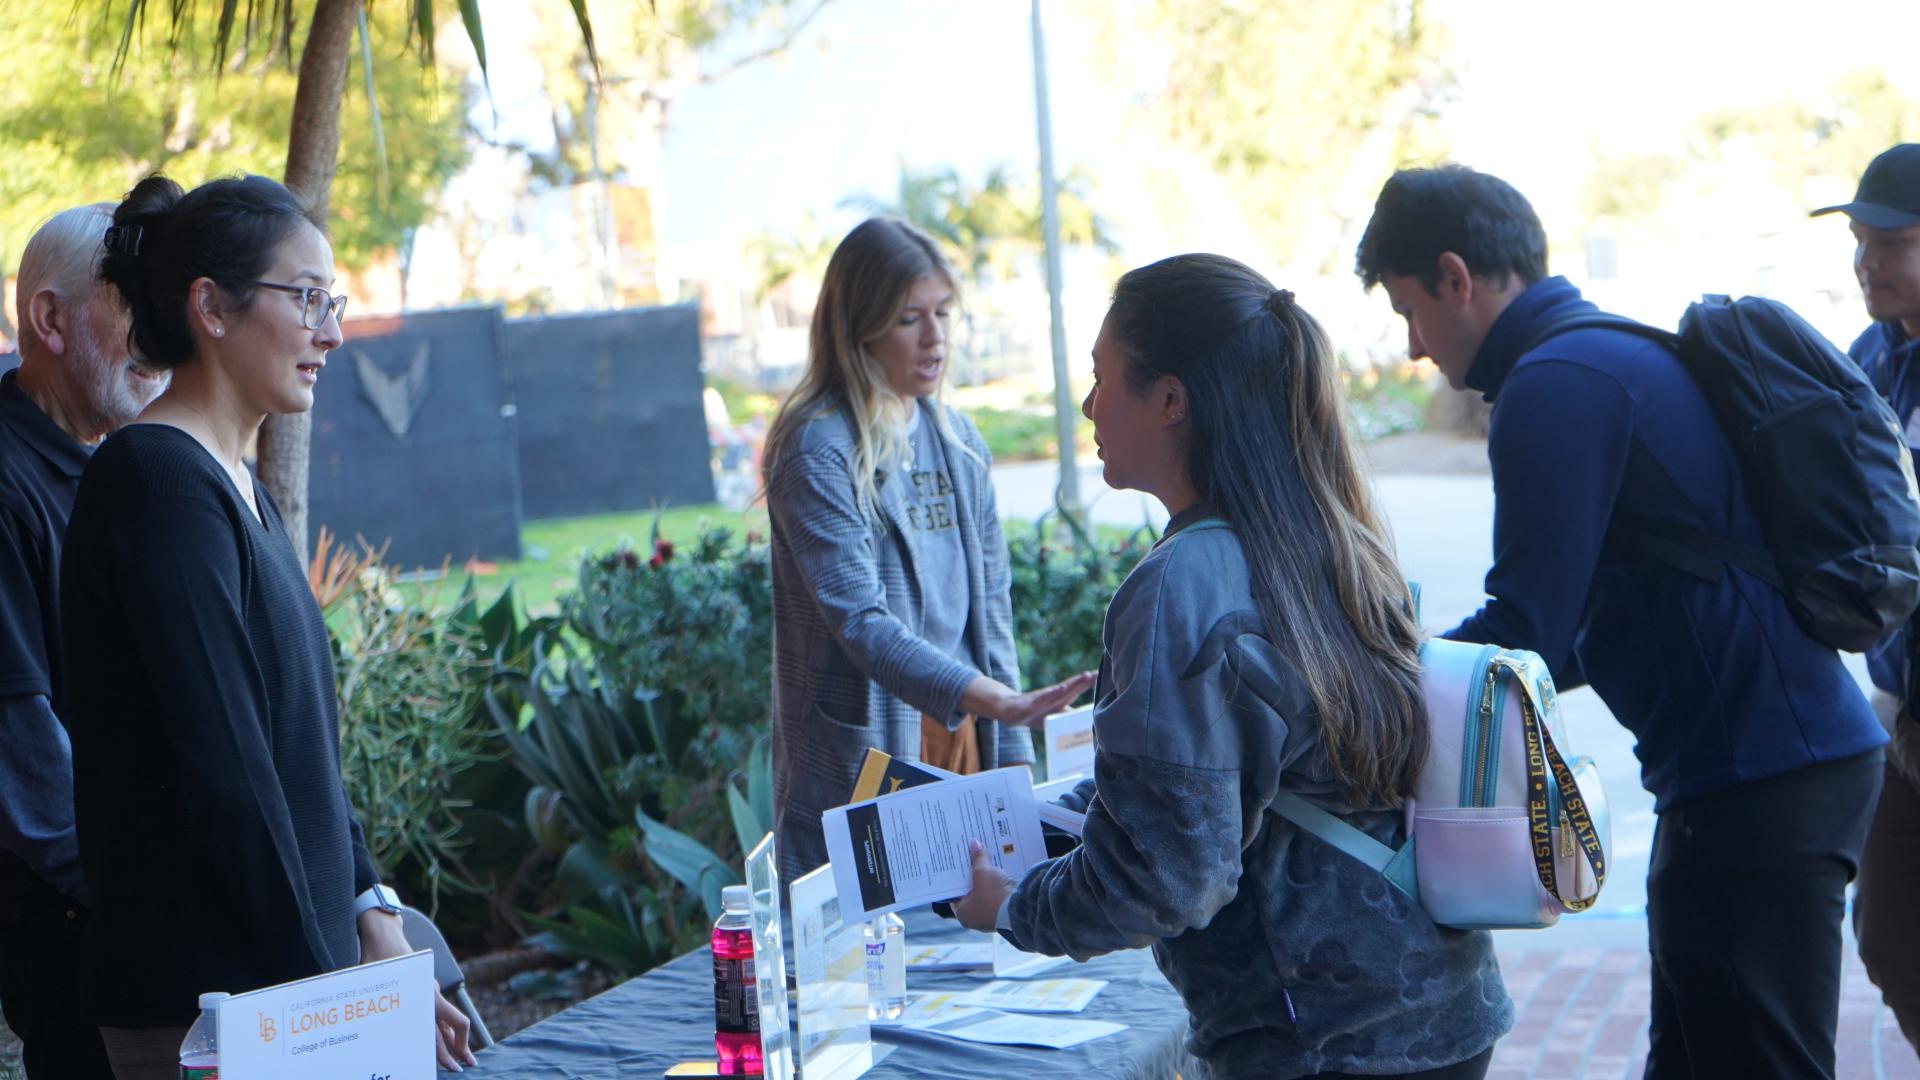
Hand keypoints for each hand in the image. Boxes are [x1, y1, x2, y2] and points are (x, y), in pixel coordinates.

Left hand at [357, 910, 478, 1070]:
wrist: (384, 936)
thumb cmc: (378, 963)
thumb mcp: (381, 990)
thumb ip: (389, 1014)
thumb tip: (380, 1041)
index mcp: (424, 998)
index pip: (445, 1030)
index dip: (452, 1050)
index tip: (454, 1066)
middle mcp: (431, 995)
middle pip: (450, 1028)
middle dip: (458, 1049)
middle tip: (463, 1067)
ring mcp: (429, 991)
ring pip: (446, 1020)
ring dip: (453, 1038)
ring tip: (460, 1055)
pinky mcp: (425, 987)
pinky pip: (439, 1011)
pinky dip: (443, 1026)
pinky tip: (443, 1037)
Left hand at [951, 839, 1017, 932]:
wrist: (1020, 911)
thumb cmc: (993, 896)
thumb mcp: (983, 872)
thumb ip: (978, 858)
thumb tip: (974, 843)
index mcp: (962, 913)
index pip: (954, 892)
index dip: (956, 876)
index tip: (957, 863)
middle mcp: (975, 918)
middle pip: (971, 891)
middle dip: (973, 875)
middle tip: (971, 858)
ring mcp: (991, 916)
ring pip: (986, 893)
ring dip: (987, 880)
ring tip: (986, 861)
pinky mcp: (1005, 913)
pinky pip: (998, 895)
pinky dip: (999, 885)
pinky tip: (1000, 870)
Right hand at [962, 670, 1097, 727]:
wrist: (1009, 711)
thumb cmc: (1035, 713)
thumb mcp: (1054, 715)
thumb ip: (1068, 715)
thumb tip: (1085, 721)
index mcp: (1059, 699)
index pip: (1075, 689)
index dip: (1087, 682)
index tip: (1098, 674)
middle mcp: (1052, 697)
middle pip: (1069, 688)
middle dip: (1081, 681)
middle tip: (1092, 674)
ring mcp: (1041, 700)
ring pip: (1058, 692)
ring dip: (1071, 685)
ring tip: (1082, 678)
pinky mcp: (1029, 705)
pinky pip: (1041, 700)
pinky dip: (1051, 695)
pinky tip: (1059, 690)